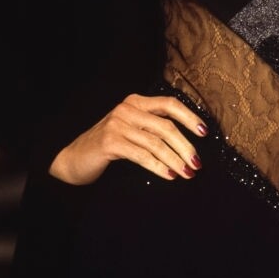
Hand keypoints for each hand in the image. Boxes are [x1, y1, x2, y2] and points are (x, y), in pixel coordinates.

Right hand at [48, 93, 208, 184]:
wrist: (73, 159)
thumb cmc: (108, 146)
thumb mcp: (131, 130)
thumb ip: (152, 128)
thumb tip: (187, 142)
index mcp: (136, 102)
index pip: (169, 104)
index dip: (189, 117)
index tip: (204, 133)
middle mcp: (127, 109)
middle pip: (166, 126)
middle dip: (186, 146)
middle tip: (197, 163)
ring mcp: (118, 124)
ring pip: (156, 142)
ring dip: (175, 160)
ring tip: (187, 173)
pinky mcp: (110, 142)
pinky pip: (142, 155)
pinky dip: (159, 166)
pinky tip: (169, 175)